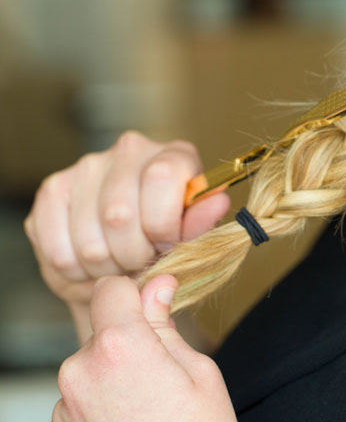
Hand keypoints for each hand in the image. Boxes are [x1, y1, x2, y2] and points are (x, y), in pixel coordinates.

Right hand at [24, 132, 230, 307]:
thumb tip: (217, 202)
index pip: (161, 178)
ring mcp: (87, 166)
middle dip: (133, 256)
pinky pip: (59, 251)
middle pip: (121, 215)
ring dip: (105, 269)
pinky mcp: (52, 190)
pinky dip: (76, 273)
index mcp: (173, 154)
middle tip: (140, 262)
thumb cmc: (165, 246)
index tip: (166, 247)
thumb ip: (202, 224)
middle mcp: (129, 149)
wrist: (125, 262)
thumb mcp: (192, 240)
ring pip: (90, 241)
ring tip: (118, 265)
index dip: (163, 227)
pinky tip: (91, 265)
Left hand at [49, 275, 241, 421]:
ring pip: (91, 369)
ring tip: (148, 416)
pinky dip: (100, 410)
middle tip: (163, 382)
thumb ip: (167, 325)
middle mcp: (80, 373)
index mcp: (118, 347)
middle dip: (128, 344)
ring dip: (113, 380)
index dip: (135, 295)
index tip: (153, 311)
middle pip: (102, 333)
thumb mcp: (200, 376)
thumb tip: (158, 286)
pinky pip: (80, 403)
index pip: (111, 288)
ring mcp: (64, 409)